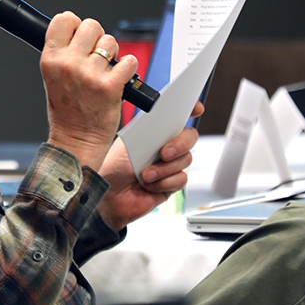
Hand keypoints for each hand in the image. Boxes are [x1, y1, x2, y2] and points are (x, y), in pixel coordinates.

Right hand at [40, 13, 137, 170]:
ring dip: (112, 54)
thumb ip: (62, 53)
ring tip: (105, 71)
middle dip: (97, 37)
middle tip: (95, 55)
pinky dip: (128, 68)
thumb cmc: (66, 111)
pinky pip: (129, 61)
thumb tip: (77, 29)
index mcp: (50, 59)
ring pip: (110, 42)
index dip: (75, 24)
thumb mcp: (52, 77)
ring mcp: (89, 74)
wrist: (76, 140)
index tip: (79, 34)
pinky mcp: (110, 86)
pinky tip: (119, 78)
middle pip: (91, 25)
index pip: (63, 19)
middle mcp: (68, 64)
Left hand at [95, 102, 203, 231]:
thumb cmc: (113, 169)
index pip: (176, 117)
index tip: (196, 108)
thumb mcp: (128, 144)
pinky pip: (181, 179)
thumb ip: (148, 131)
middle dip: (180, 144)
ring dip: (163, 169)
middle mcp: (164, 147)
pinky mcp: (171, 184)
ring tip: (144, 175)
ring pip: (186, 160)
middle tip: (163, 153)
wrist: (108, 197)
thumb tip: (162, 118)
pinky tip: (149, 186)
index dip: (190, 109)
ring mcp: (169, 166)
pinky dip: (164, 182)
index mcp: (154, 133)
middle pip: (190, 137)